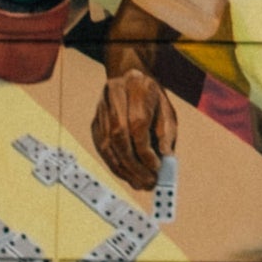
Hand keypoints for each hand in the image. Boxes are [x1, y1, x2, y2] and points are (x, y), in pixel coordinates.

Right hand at [92, 62, 174, 189]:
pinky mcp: (94, 123)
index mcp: (137, 87)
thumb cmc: (152, 96)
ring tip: (139, 184)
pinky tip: (127, 176)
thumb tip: (165, 160)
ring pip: (107, 145)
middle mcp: (114, 96)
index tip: (156, 169)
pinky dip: (115, 165)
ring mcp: (101, 109)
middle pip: (119, 136)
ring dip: (123, 169)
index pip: (138, 124)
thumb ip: (167, 134)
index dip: (146, 150)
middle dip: (134, 164)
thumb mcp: (167, 109)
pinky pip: (102, 148)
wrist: (129, 76)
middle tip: (148, 183)